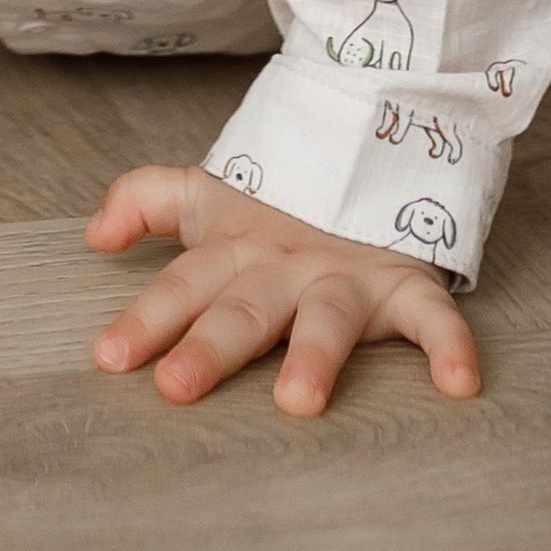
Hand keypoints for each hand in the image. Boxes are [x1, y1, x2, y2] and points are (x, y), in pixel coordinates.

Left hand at [87, 164, 477, 413]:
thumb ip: (144, 201)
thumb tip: (93, 234)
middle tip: (177, 386)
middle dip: (210, 347)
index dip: (146, 319)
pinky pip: (433, 317)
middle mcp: (286, 268)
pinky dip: (449, 346)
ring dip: (314, 357)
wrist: (367, 149)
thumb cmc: (276, 199)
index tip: (110, 357)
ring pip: (329, 318)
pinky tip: (457, 384)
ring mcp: (347, 276)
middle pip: (244, 310)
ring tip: (298, 401)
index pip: (181, 286)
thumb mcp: (207, 193)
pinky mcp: (405, 284)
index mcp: (236, 251)